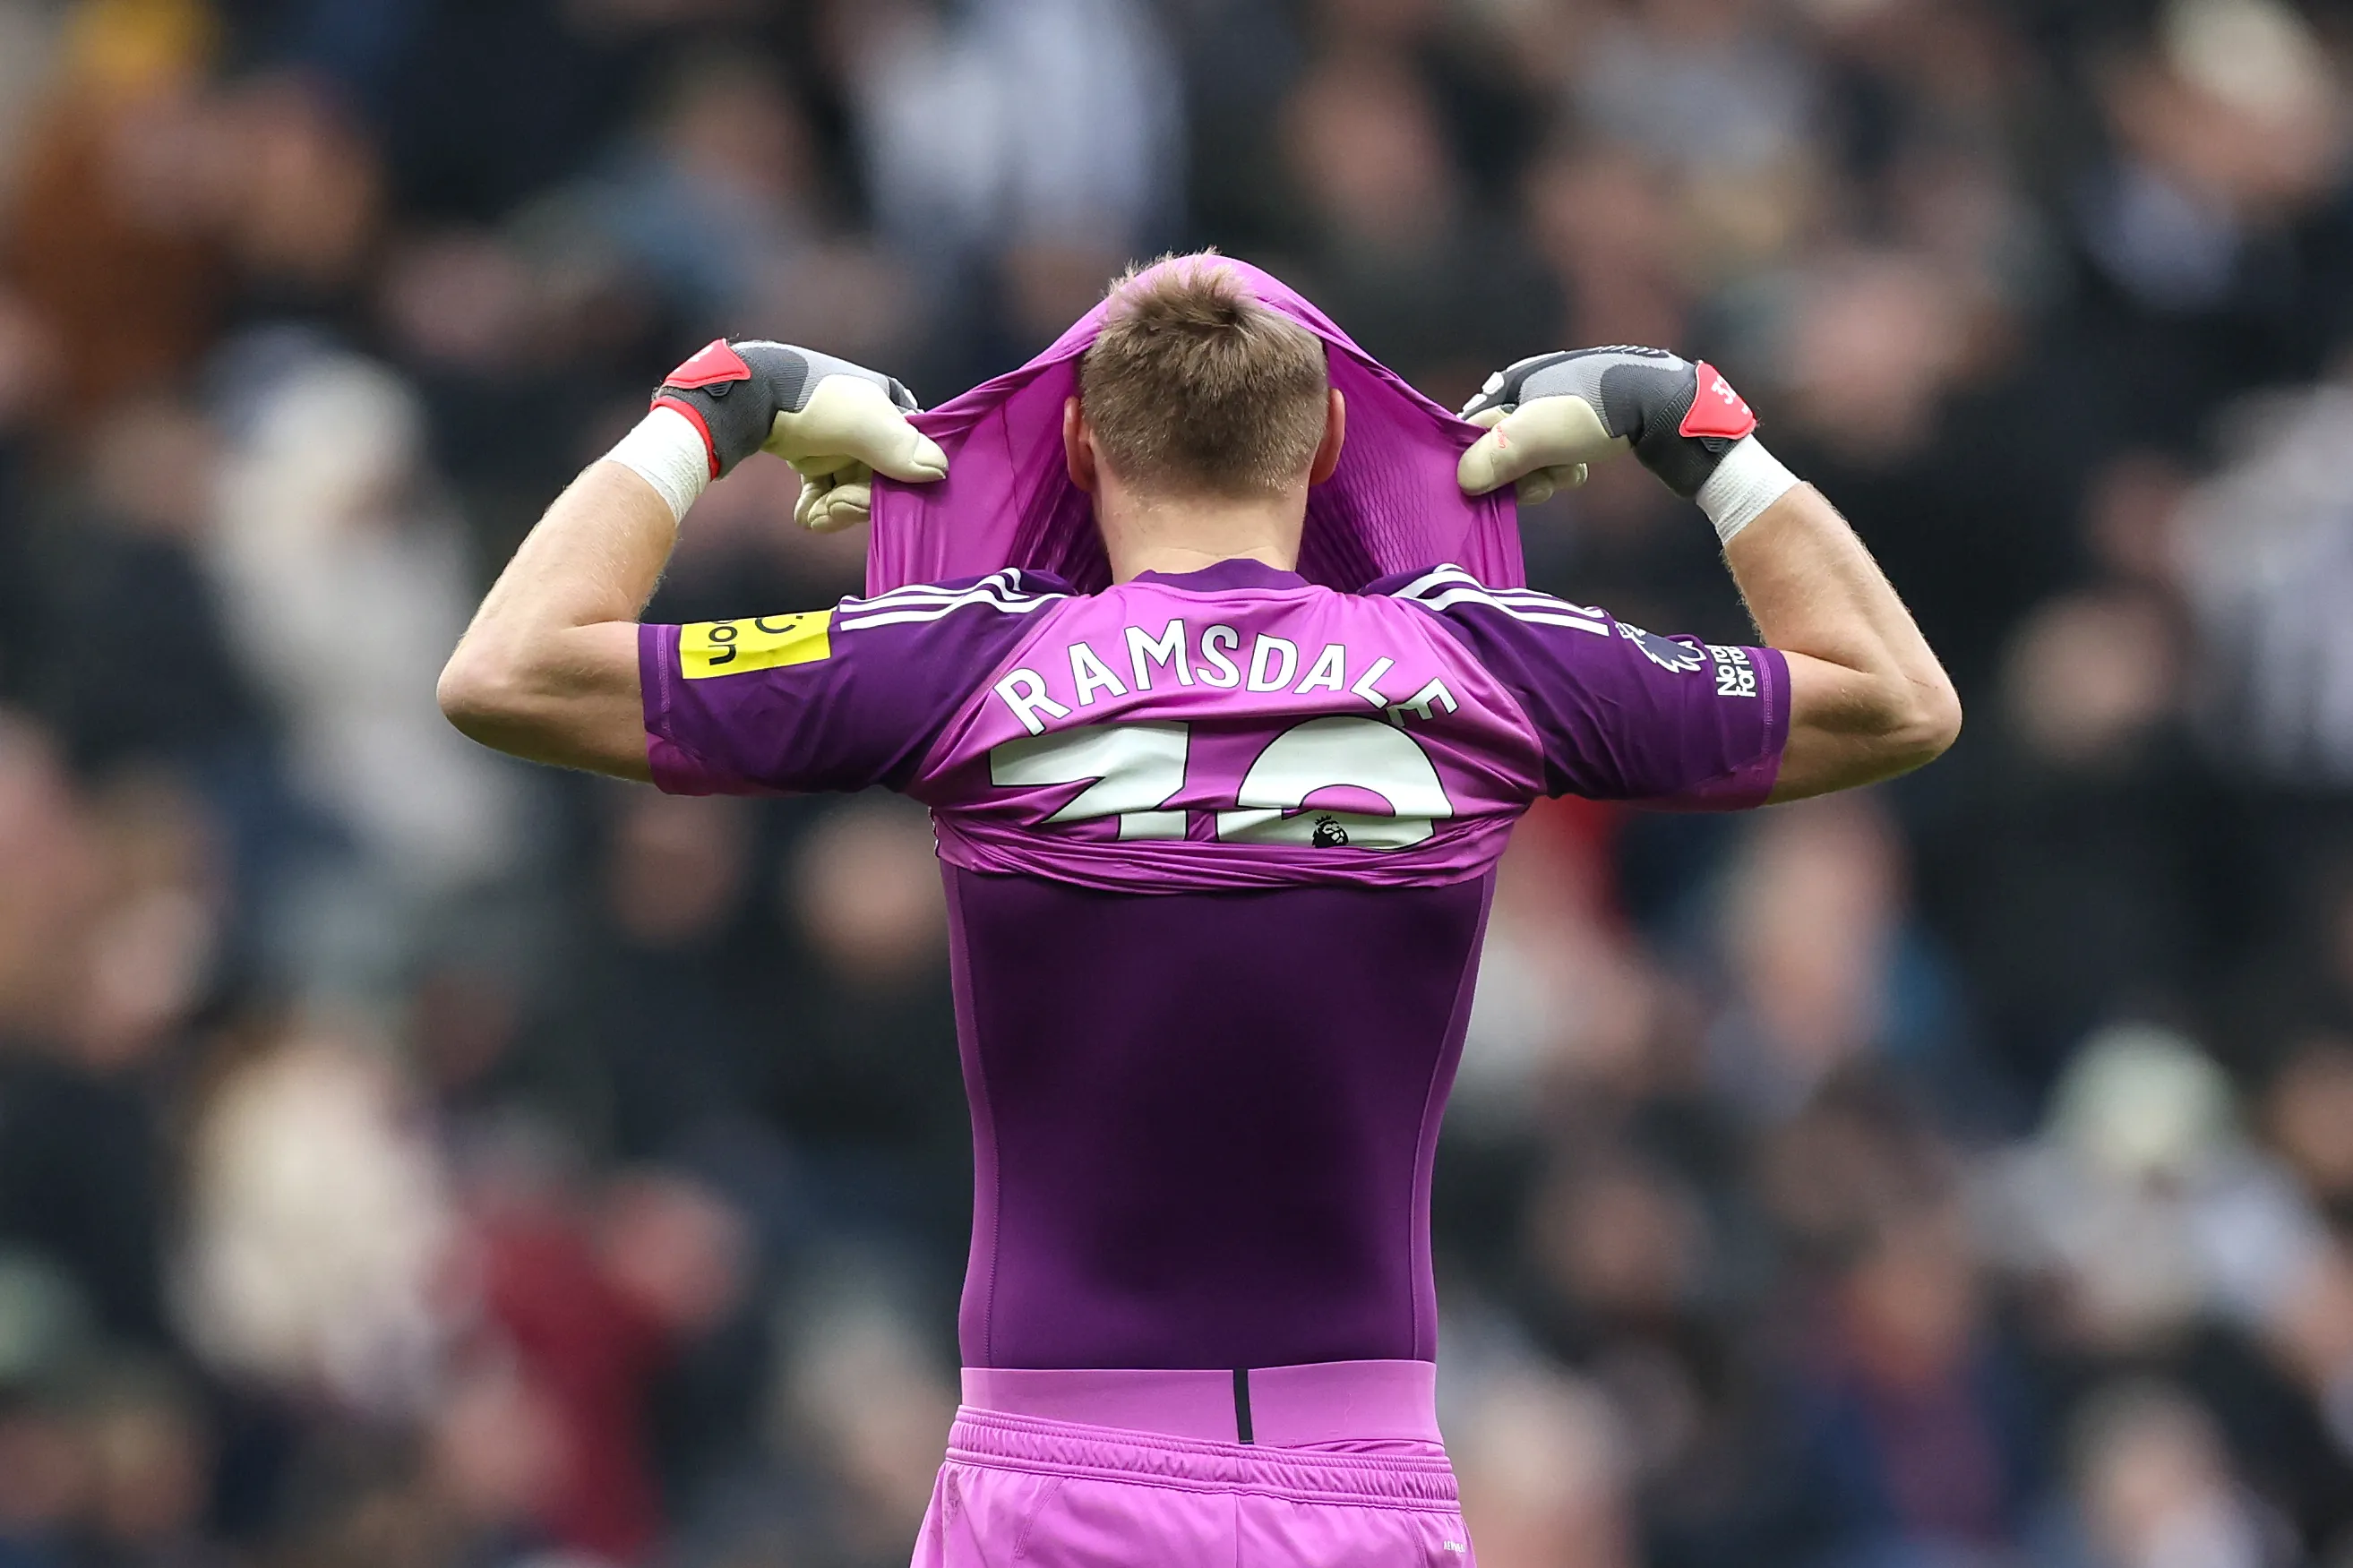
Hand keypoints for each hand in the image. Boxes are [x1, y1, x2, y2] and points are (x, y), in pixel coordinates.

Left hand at [652, 339, 947, 531]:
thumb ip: (899, 447)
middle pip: (880, 483)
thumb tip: (940, 472)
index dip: (894, 489)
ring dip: (834, 511)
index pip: (911, 461)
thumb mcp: (861, 422)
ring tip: (812, 516)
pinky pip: (827, 492)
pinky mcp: (816, 457)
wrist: (748, 398)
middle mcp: (872, 428)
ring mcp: (843, 444)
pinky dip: (817, 508)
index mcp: (892, 411)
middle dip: (855, 504)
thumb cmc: (811, 402)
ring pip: (853, 492)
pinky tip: (803, 515)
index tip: (865, 499)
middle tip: (831, 509)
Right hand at [1456, 347, 1757, 504]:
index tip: (1499, 487)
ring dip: (1544, 474)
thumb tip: (1462, 481)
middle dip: (1519, 474)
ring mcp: (1557, 406)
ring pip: (1530, 457)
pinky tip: (1581, 468)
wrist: (1663, 404)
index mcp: (1512, 383)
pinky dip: (1563, 468)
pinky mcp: (1582, 422)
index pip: (1473, 431)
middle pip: (1501, 449)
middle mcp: (1529, 390)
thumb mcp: (1539, 433)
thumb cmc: (1595, 412)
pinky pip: (1557, 454)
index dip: (1479, 464)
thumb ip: (1496, 456)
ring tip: (1569, 473)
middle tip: (1542, 485)